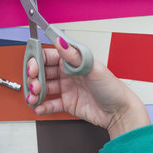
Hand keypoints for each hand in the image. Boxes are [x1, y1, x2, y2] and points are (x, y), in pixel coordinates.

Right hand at [27, 37, 150, 138]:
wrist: (119, 111)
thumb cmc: (111, 87)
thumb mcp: (92, 67)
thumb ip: (73, 55)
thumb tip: (60, 41)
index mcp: (72, 61)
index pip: (48, 57)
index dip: (37, 61)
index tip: (32, 67)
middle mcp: (68, 73)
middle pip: (43, 72)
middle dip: (34, 78)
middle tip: (34, 85)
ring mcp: (67, 88)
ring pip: (44, 88)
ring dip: (35, 93)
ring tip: (33, 98)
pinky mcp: (67, 103)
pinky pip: (51, 104)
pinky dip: (42, 106)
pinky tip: (38, 107)